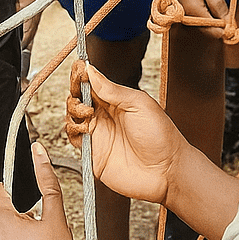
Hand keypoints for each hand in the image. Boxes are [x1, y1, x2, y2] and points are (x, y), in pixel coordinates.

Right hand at [67, 62, 187, 205]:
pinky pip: (73, 139)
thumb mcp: (139, 104)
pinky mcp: (92, 153)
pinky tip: (84, 127)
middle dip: (75, 90)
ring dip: (74, 109)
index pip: (93, 84)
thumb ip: (112, 89)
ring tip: (87, 111)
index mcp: (117, 101)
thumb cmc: (160, 136)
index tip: (79, 69)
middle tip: (79, 90)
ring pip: (73, 116)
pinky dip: (72, 130)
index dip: (83, 75)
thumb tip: (92, 70)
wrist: (166, 170)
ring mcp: (98, 134)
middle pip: (79, 97)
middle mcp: (105, 116)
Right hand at [170, 0, 227, 31]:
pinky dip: (209, 13)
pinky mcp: (186, 12)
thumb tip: (228, 22)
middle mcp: (188, 18)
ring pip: (206, 25)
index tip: (233, 17)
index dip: (227, 28)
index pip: (215, 32)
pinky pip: (201, 19)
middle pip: (211, 31)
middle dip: (222, 23)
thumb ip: (218, 4)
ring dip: (215, 17)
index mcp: (194, 12)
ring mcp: (186, 16)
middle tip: (225, 5)